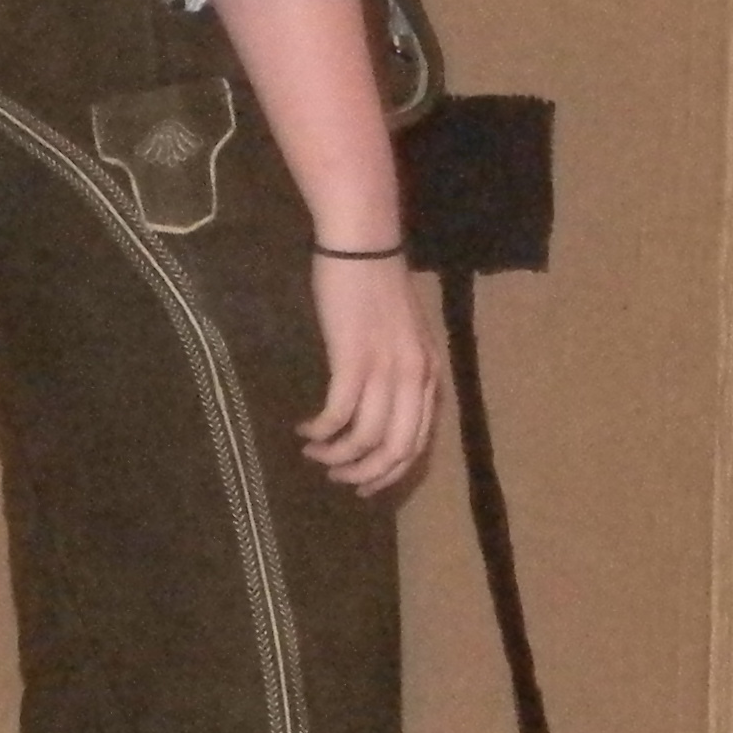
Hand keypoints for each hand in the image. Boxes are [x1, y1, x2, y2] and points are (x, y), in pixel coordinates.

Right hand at [300, 252, 438, 495]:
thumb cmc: (378, 287)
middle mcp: (414, 378)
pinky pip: (338, 415)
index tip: (365, 486)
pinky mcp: (354, 360)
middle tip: (336, 478)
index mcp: (429, 374)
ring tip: (314, 453)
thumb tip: (385, 415)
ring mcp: (386, 369)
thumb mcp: (404, 337)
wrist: (363, 247)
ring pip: (365, 439)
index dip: (390, 473)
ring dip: (336, 456)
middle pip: (396, 451)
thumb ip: (403, 374)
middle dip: (364, 475)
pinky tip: (304, 428)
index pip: (418, 443)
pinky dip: (320, 431)